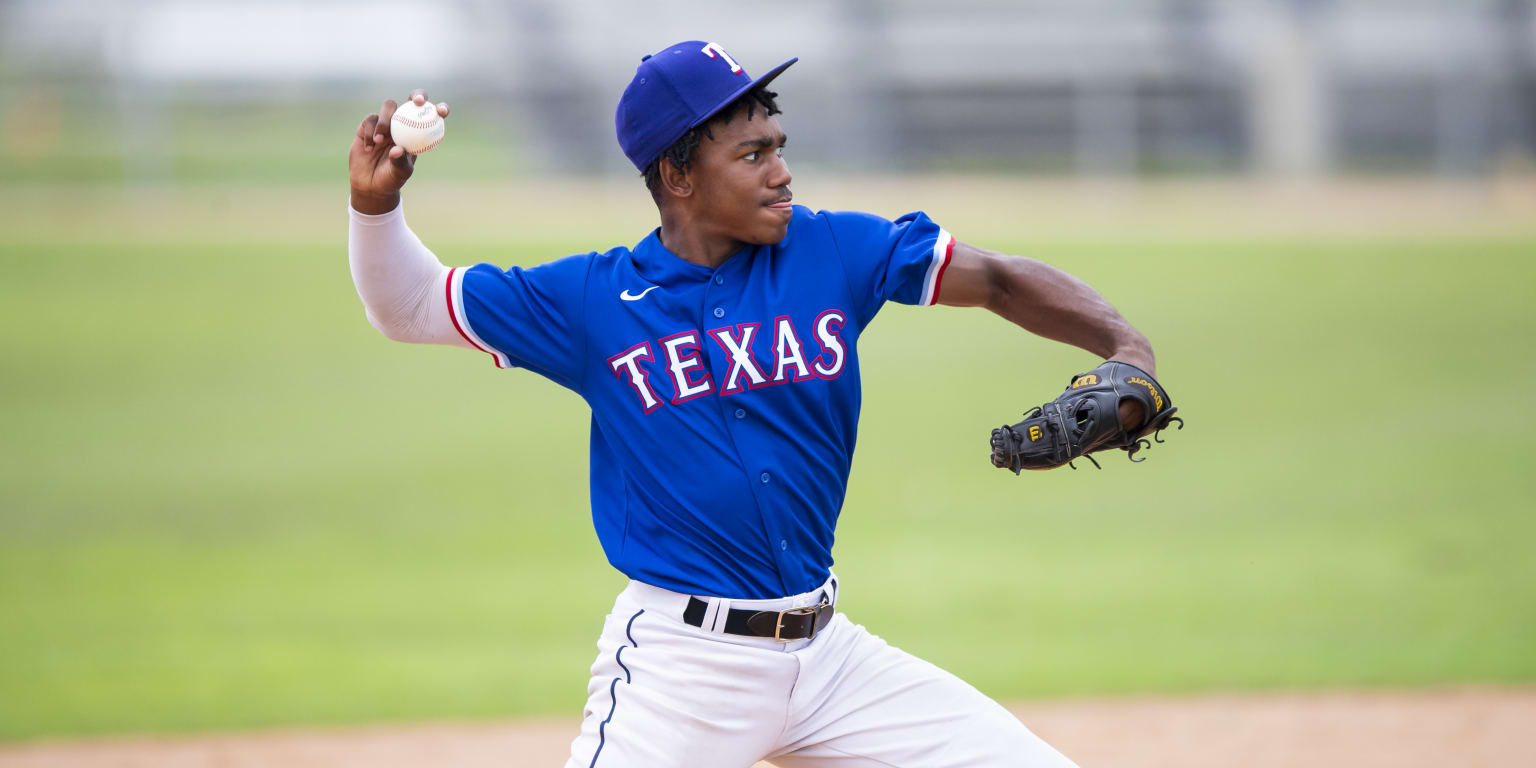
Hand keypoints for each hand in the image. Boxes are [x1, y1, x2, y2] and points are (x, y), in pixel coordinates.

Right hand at [349, 89, 448, 213]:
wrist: (369, 183)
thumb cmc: (391, 179)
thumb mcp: (399, 173)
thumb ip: (400, 161)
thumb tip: (398, 149)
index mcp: (418, 133)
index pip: (432, 116)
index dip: (440, 108)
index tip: (442, 112)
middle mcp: (403, 123)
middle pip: (412, 100)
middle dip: (417, 95)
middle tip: (416, 102)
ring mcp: (386, 122)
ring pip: (389, 106)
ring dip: (385, 120)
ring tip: (380, 141)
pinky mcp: (368, 125)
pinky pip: (370, 119)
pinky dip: (370, 132)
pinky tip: (369, 148)